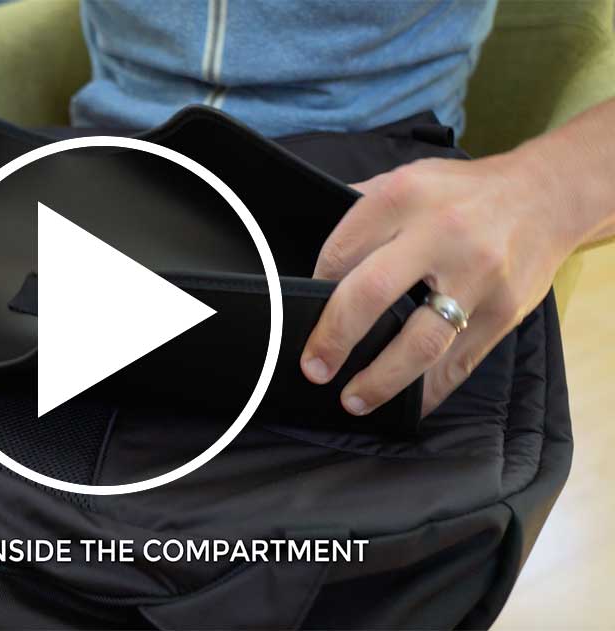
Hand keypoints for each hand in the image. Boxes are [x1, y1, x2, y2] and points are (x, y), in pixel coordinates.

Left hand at [300, 152, 576, 416]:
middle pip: (372, 294)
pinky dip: (429, 391)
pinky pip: (459, 363)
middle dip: (334, 338)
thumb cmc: (463, 192)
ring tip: (353, 399)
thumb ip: (360, 207)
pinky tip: (406, 405)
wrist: (547, 195)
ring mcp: (478, 276)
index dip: (316, 288)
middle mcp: (442, 234)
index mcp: (405, 196)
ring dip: (381, 380)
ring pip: (421, 341)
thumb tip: (313, 251)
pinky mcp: (504, 310)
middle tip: (314, 368)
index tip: (305, 310)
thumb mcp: (408, 178)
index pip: (341, 251)